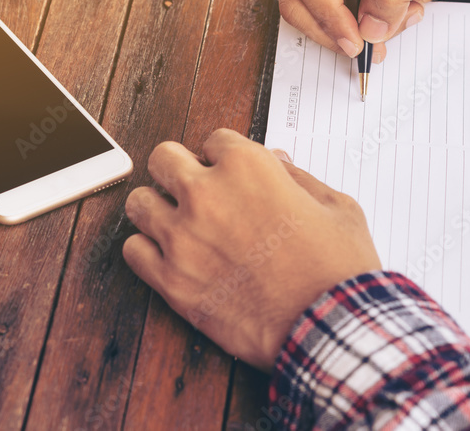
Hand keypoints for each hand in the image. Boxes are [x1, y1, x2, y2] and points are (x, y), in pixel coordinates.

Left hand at [122, 129, 380, 370]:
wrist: (330, 328)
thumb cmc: (337, 269)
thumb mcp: (336, 206)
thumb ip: (298, 177)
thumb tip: (275, 163)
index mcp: (247, 166)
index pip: (213, 140)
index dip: (223, 158)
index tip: (228, 175)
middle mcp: (206, 194)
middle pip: (162, 159)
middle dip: (178, 170)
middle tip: (191, 190)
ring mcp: (182, 237)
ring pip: (138, 202)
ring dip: (156, 209)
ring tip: (175, 224)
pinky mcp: (171, 281)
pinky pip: (132, 250)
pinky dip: (146, 251)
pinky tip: (167, 257)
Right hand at [281, 0, 469, 60]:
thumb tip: (367, 27)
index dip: (329, 12)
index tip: (357, 40)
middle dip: (335, 27)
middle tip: (369, 46)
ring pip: (305, 13)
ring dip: (347, 30)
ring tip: (393, 20)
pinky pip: (321, 18)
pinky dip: (351, 29)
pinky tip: (385, 18)